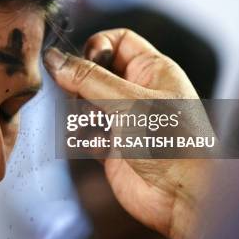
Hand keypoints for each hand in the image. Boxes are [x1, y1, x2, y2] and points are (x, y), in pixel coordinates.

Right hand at [43, 28, 211, 238]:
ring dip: (82, 113)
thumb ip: (88, 79)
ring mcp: (122, 119)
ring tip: (98, 126)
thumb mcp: (129, 101)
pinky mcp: (111, 145)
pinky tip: (103, 147)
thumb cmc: (173, 143)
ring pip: (83, 102)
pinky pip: (84, 132)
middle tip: (86, 98)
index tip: (85, 62)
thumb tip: (55, 58)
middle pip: (92, 72)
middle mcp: (136, 91)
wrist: (183, 197)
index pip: (116, 41)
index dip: (96, 46)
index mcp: (151, 70)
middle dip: (82, 85)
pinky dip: (86, 137)